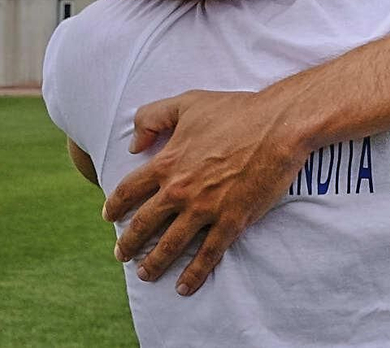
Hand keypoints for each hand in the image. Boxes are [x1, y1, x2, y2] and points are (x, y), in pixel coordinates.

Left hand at [102, 89, 307, 295]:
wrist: (280, 126)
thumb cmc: (236, 110)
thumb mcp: (188, 103)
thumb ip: (153, 117)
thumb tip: (133, 144)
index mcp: (167, 162)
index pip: (129, 191)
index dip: (114, 205)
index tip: (108, 216)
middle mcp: (180, 190)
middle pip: (143, 224)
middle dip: (128, 244)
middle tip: (122, 254)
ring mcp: (206, 208)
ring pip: (170, 245)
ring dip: (154, 263)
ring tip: (145, 274)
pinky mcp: (232, 221)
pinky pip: (208, 254)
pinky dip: (194, 274)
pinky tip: (184, 287)